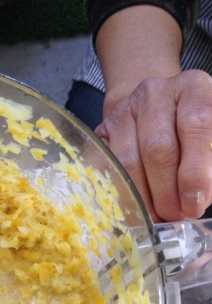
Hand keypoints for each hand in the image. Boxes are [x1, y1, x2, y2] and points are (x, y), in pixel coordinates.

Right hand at [95, 70, 211, 221]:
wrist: (155, 113)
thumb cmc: (191, 132)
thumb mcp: (210, 141)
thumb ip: (208, 165)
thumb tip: (201, 197)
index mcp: (193, 88)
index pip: (196, 124)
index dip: (195, 170)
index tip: (196, 202)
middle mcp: (156, 93)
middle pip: (158, 147)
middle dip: (167, 190)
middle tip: (176, 215)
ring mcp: (124, 111)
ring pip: (129, 161)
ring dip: (144, 196)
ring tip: (158, 216)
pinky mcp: (102, 131)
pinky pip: (108, 167)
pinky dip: (122, 192)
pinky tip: (135, 207)